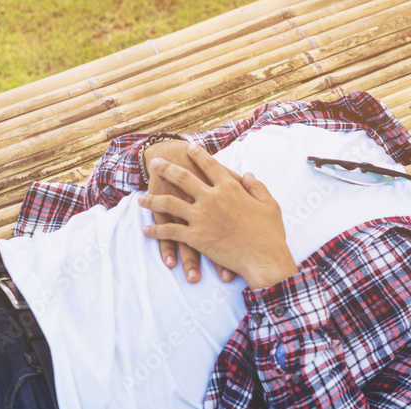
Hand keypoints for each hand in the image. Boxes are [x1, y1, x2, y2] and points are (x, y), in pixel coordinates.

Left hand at [138, 144, 297, 289]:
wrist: (264, 258)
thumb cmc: (270, 234)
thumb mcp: (269, 204)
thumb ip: (257, 186)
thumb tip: (247, 174)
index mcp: (230, 187)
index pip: (209, 165)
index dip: (197, 154)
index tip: (188, 147)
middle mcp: (212, 197)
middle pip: (183, 177)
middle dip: (166, 168)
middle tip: (155, 162)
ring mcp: (201, 217)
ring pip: (169, 203)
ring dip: (152, 200)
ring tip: (140, 199)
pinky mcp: (195, 237)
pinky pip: (169, 231)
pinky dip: (156, 231)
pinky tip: (146, 230)